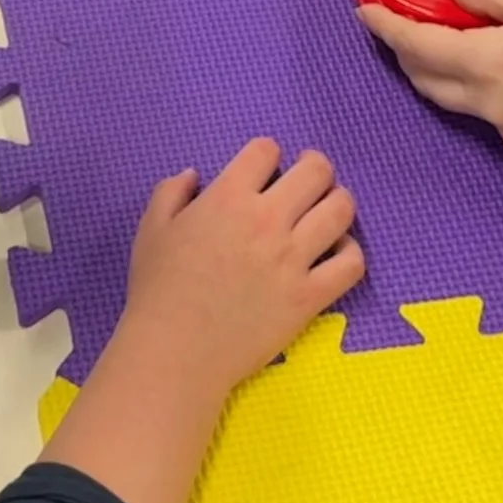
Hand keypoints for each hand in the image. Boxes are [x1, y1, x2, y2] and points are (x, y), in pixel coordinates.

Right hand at [121, 138, 363, 390]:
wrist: (176, 352)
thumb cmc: (158, 290)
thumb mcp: (151, 229)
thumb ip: (171, 192)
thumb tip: (194, 175)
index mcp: (227, 198)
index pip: (266, 150)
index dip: (267, 154)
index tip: (265, 170)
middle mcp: (267, 220)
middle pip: (315, 171)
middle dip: (314, 167)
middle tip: (308, 180)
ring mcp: (293, 258)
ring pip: (341, 209)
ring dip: (338, 201)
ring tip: (327, 210)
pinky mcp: (310, 296)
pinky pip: (351, 263)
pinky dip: (350, 251)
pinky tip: (335, 252)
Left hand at [361, 0, 502, 163]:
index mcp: (493, 63)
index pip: (419, 47)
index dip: (387, 29)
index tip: (364, 11)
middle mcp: (490, 104)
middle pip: (426, 79)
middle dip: (404, 52)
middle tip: (396, 21)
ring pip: (452, 100)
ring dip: (434, 71)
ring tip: (435, 37)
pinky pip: (484, 113)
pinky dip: (470, 87)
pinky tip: (488, 63)